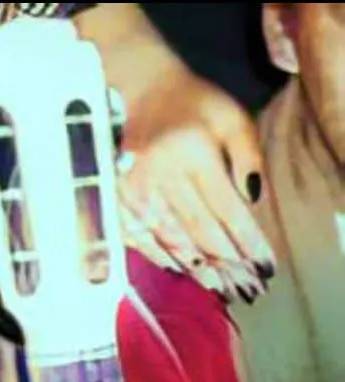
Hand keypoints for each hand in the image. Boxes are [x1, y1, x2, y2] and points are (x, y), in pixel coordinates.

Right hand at [115, 68, 275, 302]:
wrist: (136, 92)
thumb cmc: (190, 104)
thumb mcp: (229, 116)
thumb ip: (248, 154)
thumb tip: (252, 200)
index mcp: (194, 154)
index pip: (227, 211)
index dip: (247, 243)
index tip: (264, 267)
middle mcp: (162, 178)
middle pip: (200, 233)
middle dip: (226, 265)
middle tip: (246, 289)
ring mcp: (135, 194)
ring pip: (171, 241)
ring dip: (198, 269)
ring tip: (219, 288)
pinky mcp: (117, 203)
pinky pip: (141, 240)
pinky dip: (163, 258)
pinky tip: (182, 272)